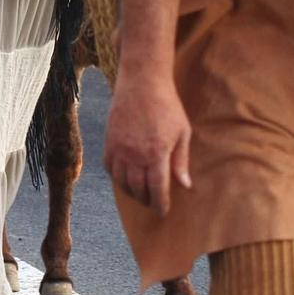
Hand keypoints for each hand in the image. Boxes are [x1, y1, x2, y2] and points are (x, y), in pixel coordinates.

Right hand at [103, 66, 192, 215]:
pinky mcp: (109, 140)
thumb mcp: (183, 132)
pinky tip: (124, 179)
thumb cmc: (167, 106)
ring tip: (139, 195)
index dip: (160, 203)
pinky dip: (116, 177)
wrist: (142, 82)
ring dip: (130, 192)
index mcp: (156, 153)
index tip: (163, 212)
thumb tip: (185, 185)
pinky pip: (109, 167)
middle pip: (137, 188)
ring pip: (121, 181)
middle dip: (146, 200)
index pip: (157, 188)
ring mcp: (118, 147)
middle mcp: (134, 153)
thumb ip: (181, 161)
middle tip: (153, 204)